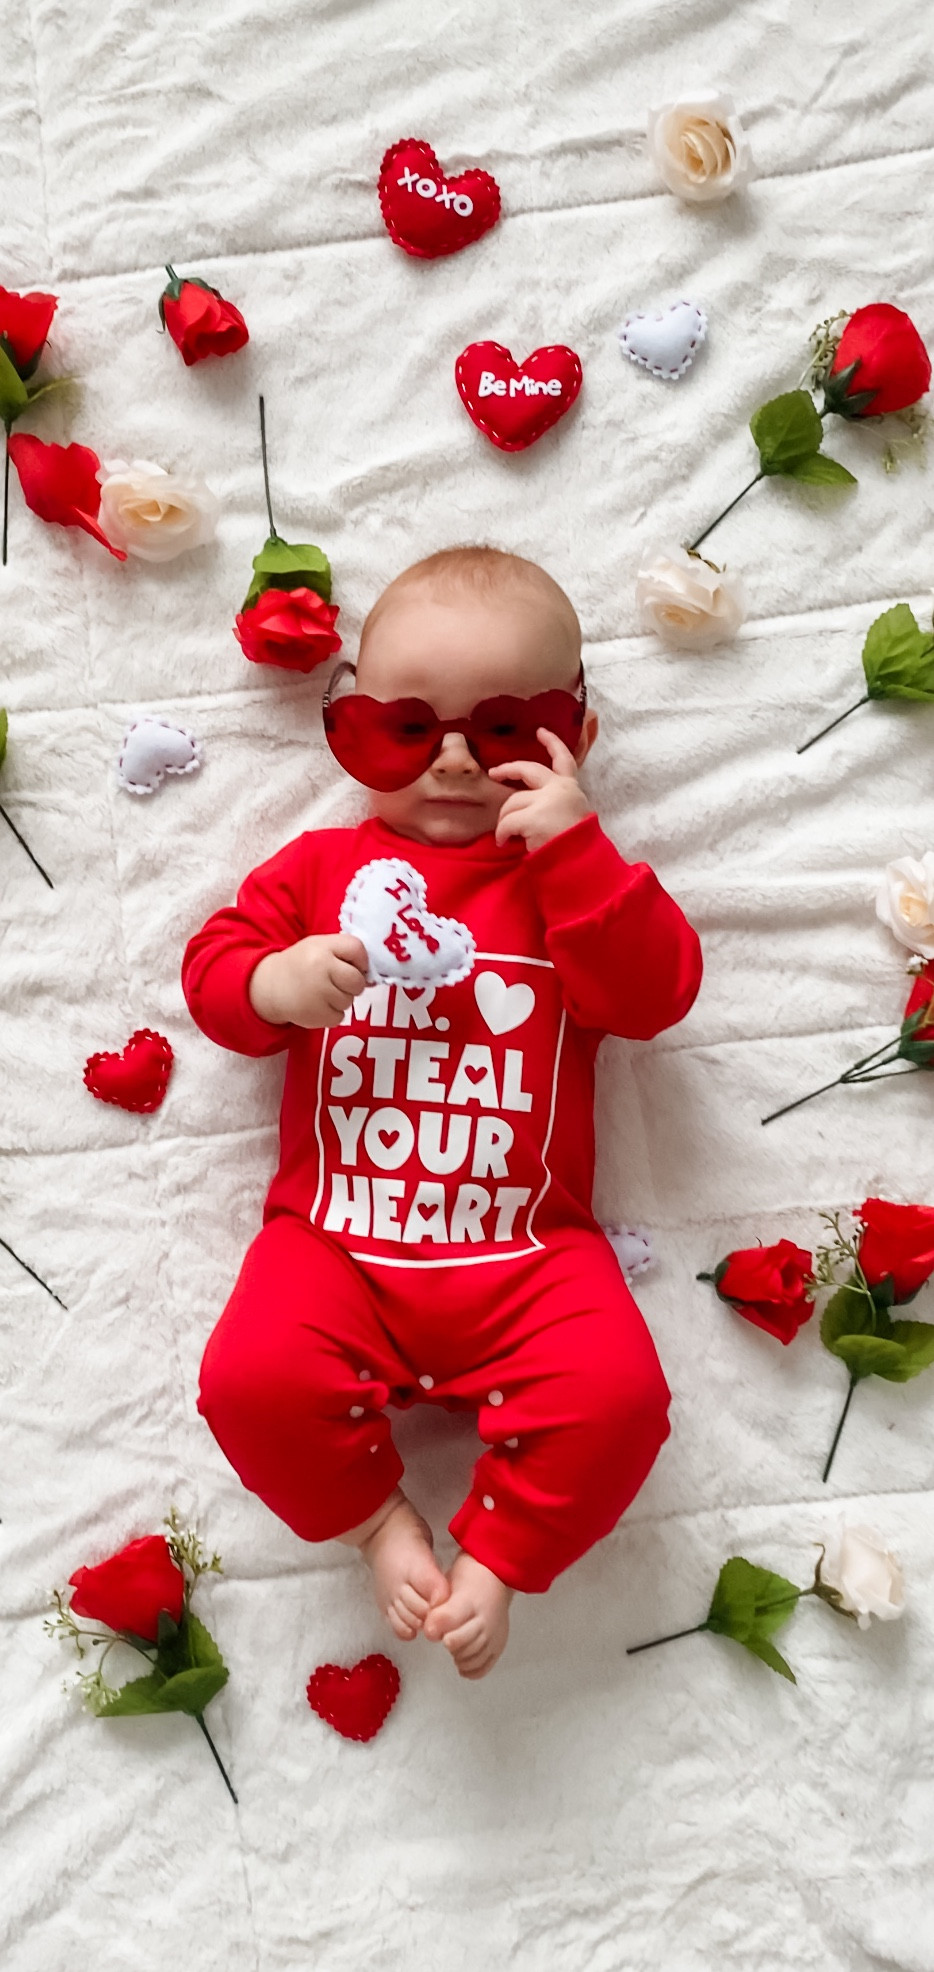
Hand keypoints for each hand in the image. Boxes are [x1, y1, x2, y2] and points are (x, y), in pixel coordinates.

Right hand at [249, 932, 368, 1027]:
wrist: (270, 986)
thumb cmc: (301, 965)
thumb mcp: (319, 947)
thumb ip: (345, 954)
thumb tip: (372, 977)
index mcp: (322, 947)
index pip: (357, 949)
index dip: (361, 960)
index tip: (354, 966)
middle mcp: (321, 968)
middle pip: (357, 980)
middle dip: (353, 984)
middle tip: (337, 983)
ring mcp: (318, 993)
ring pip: (349, 1000)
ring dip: (340, 999)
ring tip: (321, 992)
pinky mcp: (316, 1014)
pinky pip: (339, 1016)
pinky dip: (332, 1013)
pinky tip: (317, 1004)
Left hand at [490, 728, 593, 851]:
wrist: (581, 863)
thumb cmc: (576, 844)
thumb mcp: (572, 815)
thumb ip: (555, 803)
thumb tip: (529, 804)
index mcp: (571, 788)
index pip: (564, 759)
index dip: (552, 743)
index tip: (540, 731)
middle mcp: (559, 789)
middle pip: (529, 770)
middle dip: (508, 769)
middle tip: (495, 772)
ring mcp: (545, 801)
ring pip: (512, 801)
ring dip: (504, 818)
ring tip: (504, 835)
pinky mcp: (532, 818)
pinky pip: (507, 822)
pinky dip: (502, 833)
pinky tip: (504, 842)